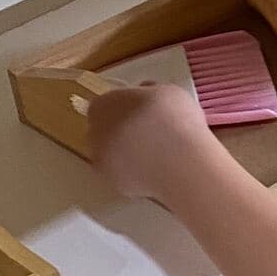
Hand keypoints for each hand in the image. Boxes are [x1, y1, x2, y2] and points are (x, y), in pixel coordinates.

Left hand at [86, 83, 216, 200]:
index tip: (145, 111)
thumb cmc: (175, 119)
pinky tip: (157, 170)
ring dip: (128, 152)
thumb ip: (149, 92)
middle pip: (106, 129)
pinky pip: (125, 175)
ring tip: (157, 154)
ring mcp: (102, 162)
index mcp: (103, 104)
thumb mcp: (168, 91)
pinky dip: (137, 173)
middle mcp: (95, 132)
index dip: (126, 107)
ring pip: (114, 154)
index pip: (107, 103)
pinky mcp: (115, 185)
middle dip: (123, 130)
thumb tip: (144, 95)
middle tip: (151, 132)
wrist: (181, 162)